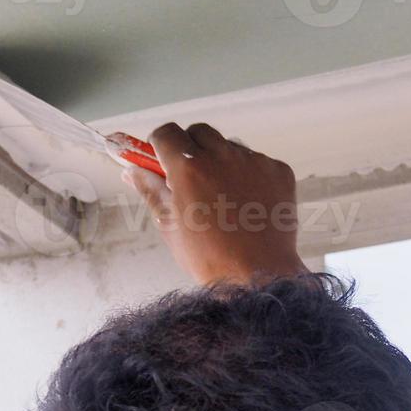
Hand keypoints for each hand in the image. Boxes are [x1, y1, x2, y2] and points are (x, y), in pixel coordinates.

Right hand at [122, 122, 307, 285]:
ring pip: (229, 145)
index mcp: (188, 168)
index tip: (160, 157)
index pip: (166, 132)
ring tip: (222, 195)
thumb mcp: (169, 225)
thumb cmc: (209, 258)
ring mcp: (254, 162)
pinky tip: (246, 202)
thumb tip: (131, 171)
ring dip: (220, 160)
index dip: (160, 144)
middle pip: (199, 132)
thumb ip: (150, 190)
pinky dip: (249, 174)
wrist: (258, 278)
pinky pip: (257, 161)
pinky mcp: (278, 171)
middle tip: (190, 177)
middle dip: (190, 148)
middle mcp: (222, 157)